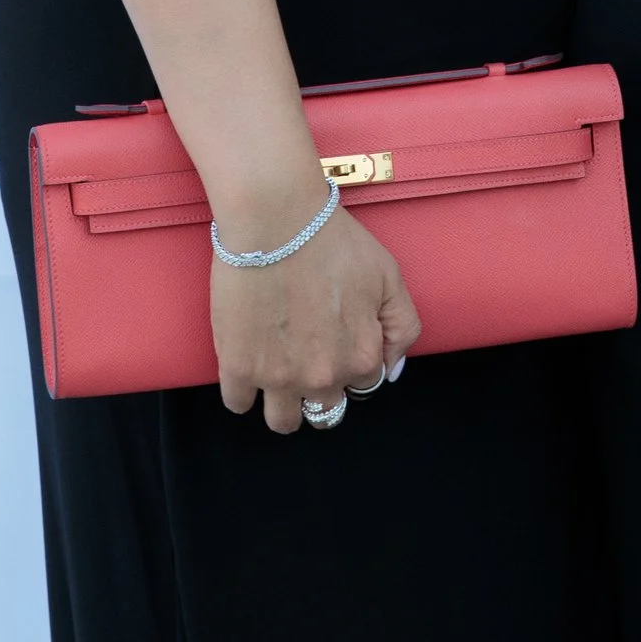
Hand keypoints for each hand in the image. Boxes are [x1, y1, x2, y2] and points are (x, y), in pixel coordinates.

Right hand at [211, 198, 421, 435]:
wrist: (277, 219)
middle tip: (305, 353)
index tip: (336, 341)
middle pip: (325, 409)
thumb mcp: (388, 276)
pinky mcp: (239, 367)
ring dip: (284, 405)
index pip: (364, 384)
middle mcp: (323, 377)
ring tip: (276, 374)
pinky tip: (246, 366)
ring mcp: (279, 377)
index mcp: (362, 358)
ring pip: (284, 422)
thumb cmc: (332, 241)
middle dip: (319, 389)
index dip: (351, 363)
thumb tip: (391, 370)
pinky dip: (242, 392)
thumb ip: (402, 328)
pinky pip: (238, 404)